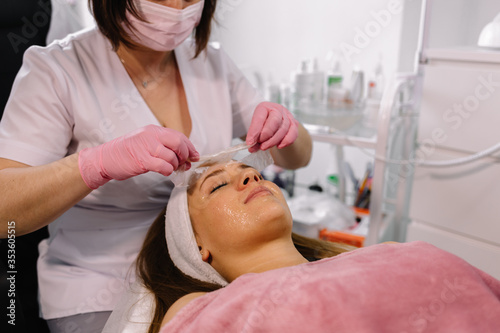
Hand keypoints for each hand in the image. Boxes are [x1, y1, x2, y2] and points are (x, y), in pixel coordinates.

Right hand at [78, 125, 198, 188]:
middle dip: (185, 155)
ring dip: (175, 165)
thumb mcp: (146, 142)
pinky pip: (163, 166)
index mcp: (153, 130)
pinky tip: (164, 172)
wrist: (105, 158)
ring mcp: (146, 147)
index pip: (179, 136)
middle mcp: (151, 135)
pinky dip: (167, 170)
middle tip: (184, 164)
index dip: (190, 147)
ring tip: (171, 169)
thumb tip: (185, 157)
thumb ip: (163, 146)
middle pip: (179, 143)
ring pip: (172, 156)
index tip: (195, 156)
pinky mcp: (142, 160)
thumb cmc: (127, 153)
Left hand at [246, 102, 298, 152]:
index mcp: (264, 107)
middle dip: (266, 135)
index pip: (259, 118)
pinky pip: (293, 133)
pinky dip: (286, 141)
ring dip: (273, 141)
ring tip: (265, 147)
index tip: (250, 142)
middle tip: (260, 144)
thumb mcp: (255, 128)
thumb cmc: (263, 125)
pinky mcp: (294, 123)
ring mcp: (287, 116)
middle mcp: (277, 109)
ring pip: (283, 128)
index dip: (254, 131)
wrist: (274, 123)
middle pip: (274, 121)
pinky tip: (279, 146)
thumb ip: (254, 138)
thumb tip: (251, 148)